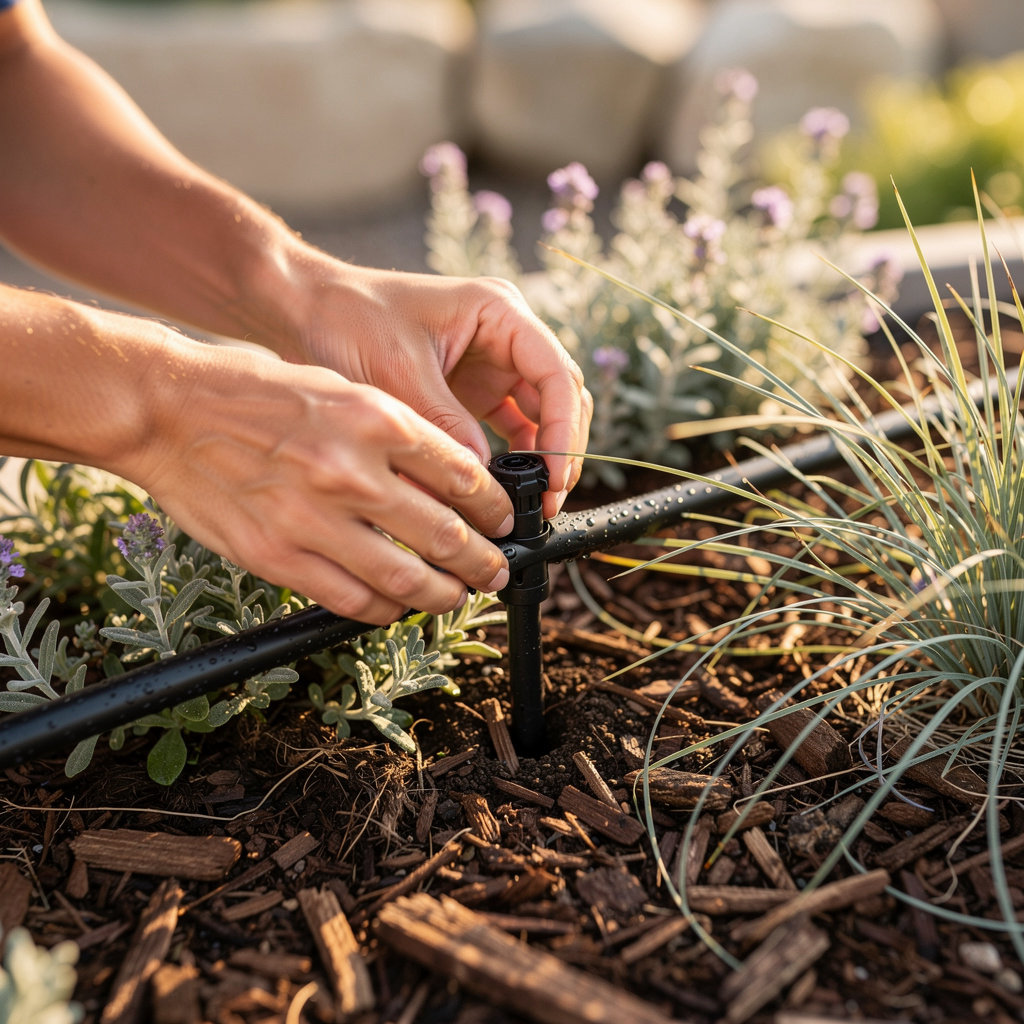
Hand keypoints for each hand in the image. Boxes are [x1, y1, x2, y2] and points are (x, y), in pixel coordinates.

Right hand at [128, 343, 514, 624]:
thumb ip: (394, 436)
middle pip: (447, 535)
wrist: (167, 409)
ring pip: (407, 580)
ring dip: (445, 595)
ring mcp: (314, 520)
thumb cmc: (254, 392)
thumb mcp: (339, 389)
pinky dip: (386, 610)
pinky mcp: (277, 557)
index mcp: (377, 419)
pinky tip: (398, 606)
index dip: (495, 508)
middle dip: (485, 561)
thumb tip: (447, 483)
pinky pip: (352, 600)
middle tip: (497, 569)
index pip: (464, 477)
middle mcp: (352, 471)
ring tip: (459, 595)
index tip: (503, 521)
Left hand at [291, 264, 592, 518]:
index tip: (553, 475)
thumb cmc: (347, 318)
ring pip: (539, 417)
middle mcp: (504, 336)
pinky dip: (511, 459)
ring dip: (540, 459)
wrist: (303, 309)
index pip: (556, 373)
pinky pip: (508, 429)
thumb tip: (480, 483)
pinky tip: (501, 490)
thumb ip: (444, 424)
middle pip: (558, 397)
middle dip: (559, 449)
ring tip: (531, 506)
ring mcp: (490, 364)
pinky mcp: (471, 391)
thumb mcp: (398, 372)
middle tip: (547, 501)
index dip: (563, 428)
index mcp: (498, 312)